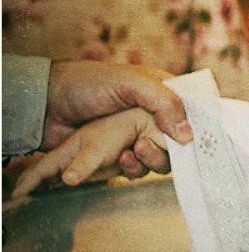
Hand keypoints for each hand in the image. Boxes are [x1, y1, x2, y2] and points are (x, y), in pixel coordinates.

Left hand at [43, 60, 189, 180]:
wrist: (44, 106)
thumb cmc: (86, 85)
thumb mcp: (129, 83)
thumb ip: (163, 102)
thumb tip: (188, 134)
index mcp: (161, 91)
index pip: (194, 109)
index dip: (200, 124)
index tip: (201, 139)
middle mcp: (154, 115)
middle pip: (181, 140)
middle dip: (171, 149)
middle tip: (148, 144)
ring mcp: (138, 135)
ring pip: (162, 158)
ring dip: (149, 160)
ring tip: (128, 153)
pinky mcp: (121, 154)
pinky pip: (138, 168)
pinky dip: (133, 168)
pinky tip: (120, 160)